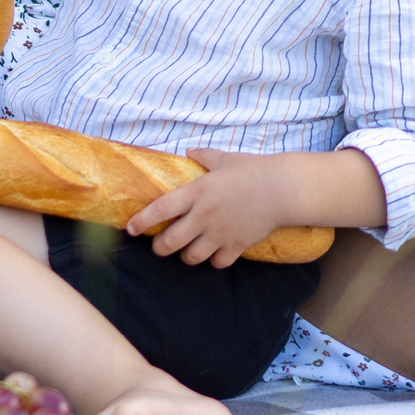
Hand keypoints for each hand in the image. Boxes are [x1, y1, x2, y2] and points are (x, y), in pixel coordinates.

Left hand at [124, 148, 305, 268]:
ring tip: (187, 250)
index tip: (130, 229)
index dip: (142, 221)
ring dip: (186, 255)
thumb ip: (203, 156)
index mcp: (197, 192)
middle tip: (160, 245)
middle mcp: (204, 216)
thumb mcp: (224, 158)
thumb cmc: (253, 170)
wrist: (284, 189)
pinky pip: (217, 263)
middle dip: (159, 247)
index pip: (160, 210)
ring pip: (191, 257)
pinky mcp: (237, 246)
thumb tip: (189, 152)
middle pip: (170, 242)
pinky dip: (213, 260)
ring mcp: (220, 233)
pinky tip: (215, 253)